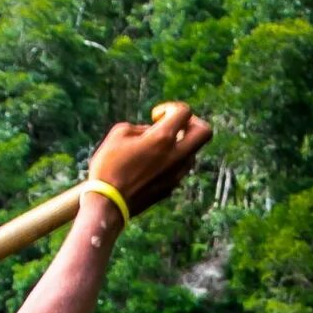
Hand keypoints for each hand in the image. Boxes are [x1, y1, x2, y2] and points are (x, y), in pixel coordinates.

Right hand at [89, 102, 212, 217]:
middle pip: (204, 132)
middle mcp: (176, 156)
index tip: (155, 117)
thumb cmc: (108, 166)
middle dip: (192, 123)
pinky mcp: (171, 187)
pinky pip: (180, 168)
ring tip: (156, 147)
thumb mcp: (118, 134)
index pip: (185, 112)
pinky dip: (172, 161)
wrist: (107, 204)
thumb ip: (140, 127)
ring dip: (180, 144)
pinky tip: (151, 165)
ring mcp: (176, 174)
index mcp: (162, 138)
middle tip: (172, 126)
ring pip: (193, 152)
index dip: (171, 108)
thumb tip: (151, 132)